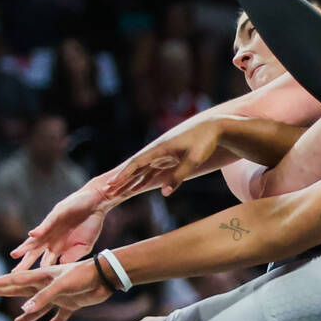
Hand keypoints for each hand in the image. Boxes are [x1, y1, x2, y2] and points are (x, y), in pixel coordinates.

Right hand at [0, 260, 111, 320]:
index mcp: (42, 277)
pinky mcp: (72, 303)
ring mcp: (59, 295)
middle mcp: (48, 286)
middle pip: (22, 291)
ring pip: (39, 307)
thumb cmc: (84, 276)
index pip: (15, 280)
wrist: (106, 277)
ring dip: (29, 315)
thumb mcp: (62, 285)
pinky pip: (60, 315)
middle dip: (6, 292)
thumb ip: (43, 298)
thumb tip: (24, 310)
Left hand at [9, 183, 109, 269]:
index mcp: (58, 247)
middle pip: (34, 253)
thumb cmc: (91, 224)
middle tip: (13, 275)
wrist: (97, 203)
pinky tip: (33, 234)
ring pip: (35, 239)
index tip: (26, 285)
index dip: (35, 273)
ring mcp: (52, 227)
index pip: (44, 263)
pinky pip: (46, 223)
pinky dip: (40, 229)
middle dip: (24, 264)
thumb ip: (73, 256)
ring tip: (15, 254)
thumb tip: (61, 265)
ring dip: (26, 246)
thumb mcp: (84, 246)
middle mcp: (52, 238)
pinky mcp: (56, 215)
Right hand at [104, 120, 224, 198]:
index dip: (124, 174)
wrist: (213, 127)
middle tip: (107, 191)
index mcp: (160, 148)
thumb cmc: (204, 142)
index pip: (137, 163)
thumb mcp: (193, 160)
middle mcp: (157, 150)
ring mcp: (162, 154)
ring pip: (142, 169)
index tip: (112, 183)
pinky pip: (151, 170)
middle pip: (135, 167)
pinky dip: (142, 179)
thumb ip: (178, 176)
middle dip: (121, 179)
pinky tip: (135, 188)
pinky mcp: (168, 157)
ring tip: (116, 192)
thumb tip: (163, 193)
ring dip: (130, 180)